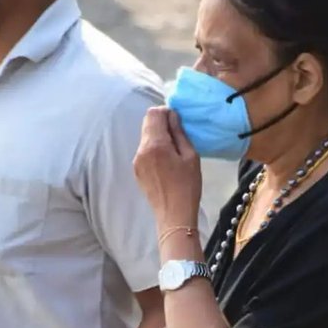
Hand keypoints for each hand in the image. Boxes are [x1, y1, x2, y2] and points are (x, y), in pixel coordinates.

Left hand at [133, 106, 201, 230]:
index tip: (178, 122)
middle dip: (162, 123)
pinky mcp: (136, 170)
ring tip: (174, 152)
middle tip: (178, 136)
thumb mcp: (191, 156)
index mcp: (155, 144)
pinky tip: (166, 163)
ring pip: (145, 136)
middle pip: (147, 123)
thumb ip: (179, 133)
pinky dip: (154, 149)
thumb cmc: (187, 186)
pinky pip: (144, 150)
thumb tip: (173, 116)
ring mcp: (136, 161)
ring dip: (158, 137)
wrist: (174, 215)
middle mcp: (141, 150)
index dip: (166, 112)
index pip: (154, 113)